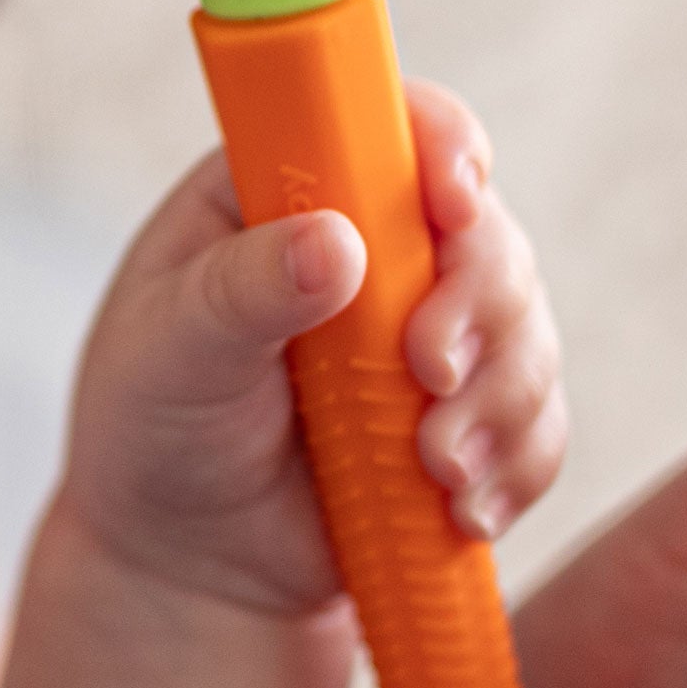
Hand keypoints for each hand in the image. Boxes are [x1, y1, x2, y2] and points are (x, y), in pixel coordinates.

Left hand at [59, 79, 563, 608]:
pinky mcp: (463, 418)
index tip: (450, 208)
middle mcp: (374, 248)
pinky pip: (535, 425)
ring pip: (525, 332)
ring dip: (499, 401)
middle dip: (478, 305)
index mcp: (290, 192)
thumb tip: (334, 242)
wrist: (177, 558)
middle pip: (487, 234)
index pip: (393, 129)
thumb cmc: (151, 429)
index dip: (443, 150)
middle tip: (430, 373)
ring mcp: (426, 333)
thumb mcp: (169, 351)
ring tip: (433, 468)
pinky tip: (464, 510)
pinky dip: (515, 465)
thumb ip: (242, 291)